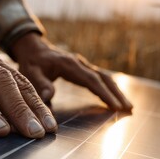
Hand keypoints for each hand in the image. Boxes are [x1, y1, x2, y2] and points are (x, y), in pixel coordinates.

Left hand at [11, 33, 132, 111]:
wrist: (33, 49)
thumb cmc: (31, 62)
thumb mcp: (30, 73)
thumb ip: (40, 84)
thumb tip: (49, 97)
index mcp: (69, 64)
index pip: (91, 80)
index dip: (104, 93)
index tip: (115, 106)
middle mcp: (80, 63)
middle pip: (103, 78)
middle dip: (116, 93)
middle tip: (128, 109)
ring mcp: (83, 65)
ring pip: (104, 77)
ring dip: (116, 91)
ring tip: (128, 107)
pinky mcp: (83, 69)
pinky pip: (100, 78)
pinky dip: (109, 88)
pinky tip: (115, 99)